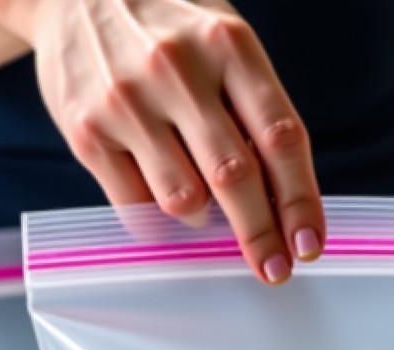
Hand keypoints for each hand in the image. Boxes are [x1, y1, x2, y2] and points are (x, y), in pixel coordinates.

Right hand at [0, 0, 323, 283]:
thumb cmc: (173, 34)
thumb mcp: (226, 49)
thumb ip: (257, 117)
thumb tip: (287, 209)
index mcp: (229, 47)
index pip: (280, 138)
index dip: (301, 202)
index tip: (309, 246)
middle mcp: (175, 68)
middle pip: (234, 176)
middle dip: (261, 235)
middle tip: (276, 270)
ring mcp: (125, 99)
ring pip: (184, 200)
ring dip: (204, 221)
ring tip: (205, 206)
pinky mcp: (84, 129)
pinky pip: (136, 207)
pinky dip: (160, 220)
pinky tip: (166, 202)